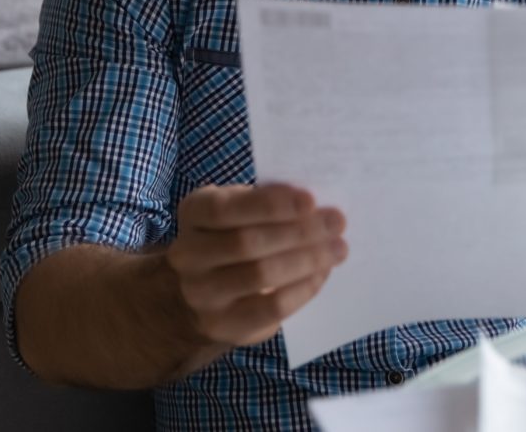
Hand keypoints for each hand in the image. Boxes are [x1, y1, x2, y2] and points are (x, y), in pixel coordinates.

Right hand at [164, 184, 346, 348]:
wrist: (202, 290)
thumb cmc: (234, 234)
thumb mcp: (240, 208)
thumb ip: (267, 202)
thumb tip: (315, 206)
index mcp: (194, 213)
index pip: (226, 208)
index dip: (270, 204)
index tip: (311, 200)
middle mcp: (188, 253)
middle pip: (247, 243)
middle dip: (299, 232)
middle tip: (337, 222)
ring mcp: (201, 293)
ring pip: (260, 276)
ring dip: (307, 260)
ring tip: (338, 248)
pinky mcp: (222, 324)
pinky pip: (271, 308)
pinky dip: (303, 288)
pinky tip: (322, 273)